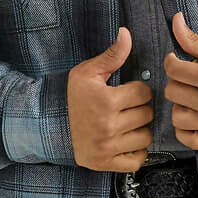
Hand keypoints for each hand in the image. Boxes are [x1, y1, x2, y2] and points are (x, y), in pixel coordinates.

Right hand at [67, 27, 153, 170]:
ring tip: (127, 124)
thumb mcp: (87, 72)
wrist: (50, 125)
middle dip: (140, 109)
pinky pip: (138, 160)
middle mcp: (108, 126)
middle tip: (127, 107)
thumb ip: (111, 55)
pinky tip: (126, 141)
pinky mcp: (107, 164)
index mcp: (106, 101)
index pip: (143, 93)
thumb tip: (126, 33)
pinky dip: (136, 152)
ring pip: (146, 137)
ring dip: (140, 130)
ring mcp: (108, 147)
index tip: (128, 92)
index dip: (137, 90)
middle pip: (147, 114)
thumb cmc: (71, 97)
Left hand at [162, 12, 197, 149]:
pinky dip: (184, 130)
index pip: (173, 70)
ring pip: (176, 117)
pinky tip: (192, 117)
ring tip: (191, 99)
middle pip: (172, 92)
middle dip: (177, 82)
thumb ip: (194, 40)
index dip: (172, 62)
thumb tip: (175, 19)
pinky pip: (189, 139)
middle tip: (188, 79)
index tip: (177, 61)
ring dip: (180, 106)